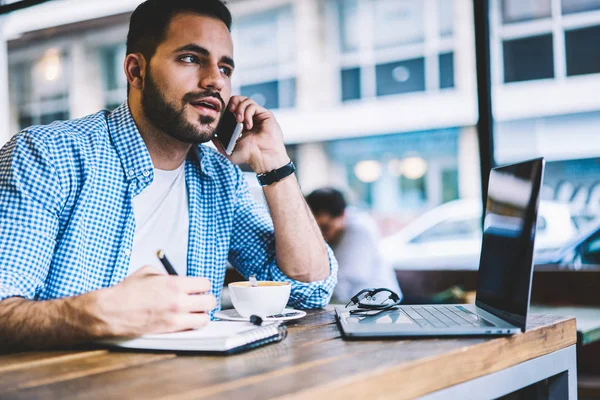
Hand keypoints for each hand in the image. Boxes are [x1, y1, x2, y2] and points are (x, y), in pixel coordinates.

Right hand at [94, 266, 215, 336]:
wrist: (112, 311)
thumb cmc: (127, 291)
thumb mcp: (148, 272)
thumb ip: (167, 274)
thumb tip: (177, 278)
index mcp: (175, 284)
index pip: (205, 284)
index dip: (203, 285)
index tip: (199, 287)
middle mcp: (178, 301)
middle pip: (210, 302)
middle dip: (206, 300)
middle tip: (200, 300)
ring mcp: (175, 317)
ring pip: (204, 319)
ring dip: (201, 314)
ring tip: (194, 312)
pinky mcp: (169, 330)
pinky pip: (191, 328)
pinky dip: (192, 325)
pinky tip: (185, 320)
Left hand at [212, 95, 289, 172]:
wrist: (263, 158)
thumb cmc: (250, 156)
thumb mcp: (230, 152)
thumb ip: (220, 145)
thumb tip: (212, 138)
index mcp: (242, 124)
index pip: (234, 107)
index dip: (228, 107)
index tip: (223, 113)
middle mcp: (251, 117)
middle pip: (240, 99)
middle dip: (233, 102)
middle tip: (230, 111)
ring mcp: (258, 116)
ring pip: (246, 100)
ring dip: (240, 109)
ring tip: (239, 121)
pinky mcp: (266, 115)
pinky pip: (253, 106)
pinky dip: (248, 113)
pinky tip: (248, 125)